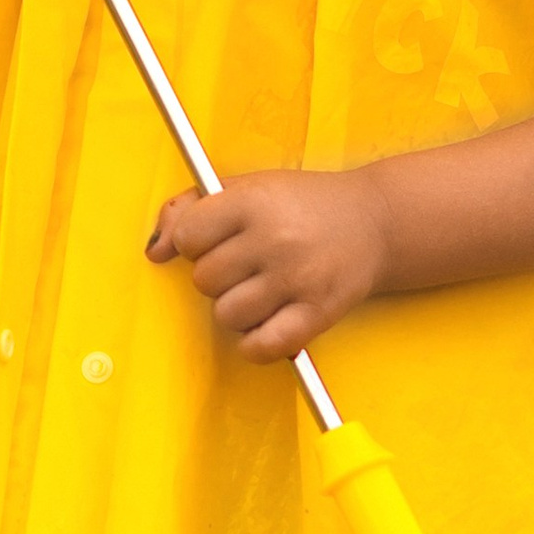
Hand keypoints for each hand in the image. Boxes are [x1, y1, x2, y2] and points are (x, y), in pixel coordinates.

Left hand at [147, 168, 392, 362]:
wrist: (377, 221)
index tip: (215, 239)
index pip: (188, 236)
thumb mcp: (249, 187)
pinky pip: (261, 346)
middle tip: (248, 263)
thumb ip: (193, 207)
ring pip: (227, 315)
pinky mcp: (318, 313)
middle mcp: (275, 238)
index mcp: (254, 200)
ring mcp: (297, 278)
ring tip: (262, 289)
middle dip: (219, 276)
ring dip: (237, 308)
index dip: (195, 242)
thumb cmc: (303, 204)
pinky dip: (255, 343)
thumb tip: (156, 251)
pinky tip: (266, 323)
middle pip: (205, 280)